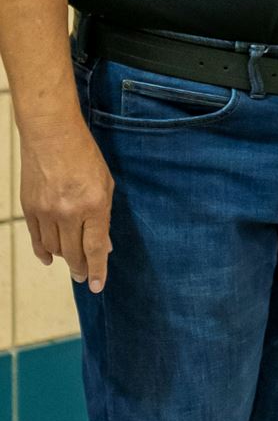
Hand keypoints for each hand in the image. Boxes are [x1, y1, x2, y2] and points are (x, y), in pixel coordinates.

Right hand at [21, 123, 114, 293]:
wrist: (51, 134)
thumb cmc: (84, 156)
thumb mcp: (105, 184)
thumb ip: (103, 216)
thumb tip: (103, 246)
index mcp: (93, 205)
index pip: (94, 248)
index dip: (97, 270)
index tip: (96, 286)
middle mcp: (68, 212)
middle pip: (73, 253)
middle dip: (79, 269)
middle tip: (82, 277)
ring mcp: (46, 211)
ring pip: (54, 248)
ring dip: (63, 259)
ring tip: (71, 263)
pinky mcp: (29, 208)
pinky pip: (36, 238)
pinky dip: (43, 251)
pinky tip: (49, 258)